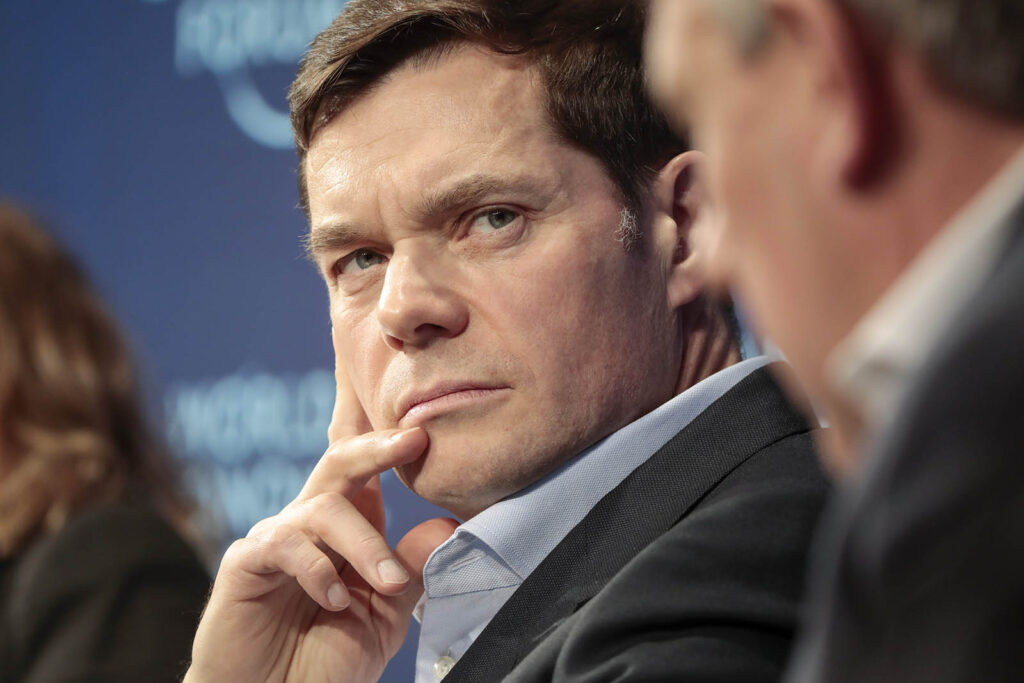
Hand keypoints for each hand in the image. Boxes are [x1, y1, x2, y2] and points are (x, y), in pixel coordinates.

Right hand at [186, 335, 458, 681]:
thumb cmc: (323, 662)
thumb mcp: (384, 617)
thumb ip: (413, 571)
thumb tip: (447, 525)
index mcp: (348, 528)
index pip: (368, 471)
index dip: (390, 440)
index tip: (428, 428)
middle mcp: (310, 523)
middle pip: (341, 462)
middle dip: (378, 446)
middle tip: (414, 440)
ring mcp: (276, 538)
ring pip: (324, 509)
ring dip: (364, 543)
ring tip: (388, 583)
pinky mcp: (244, 563)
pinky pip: (283, 543)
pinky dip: (317, 569)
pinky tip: (334, 601)